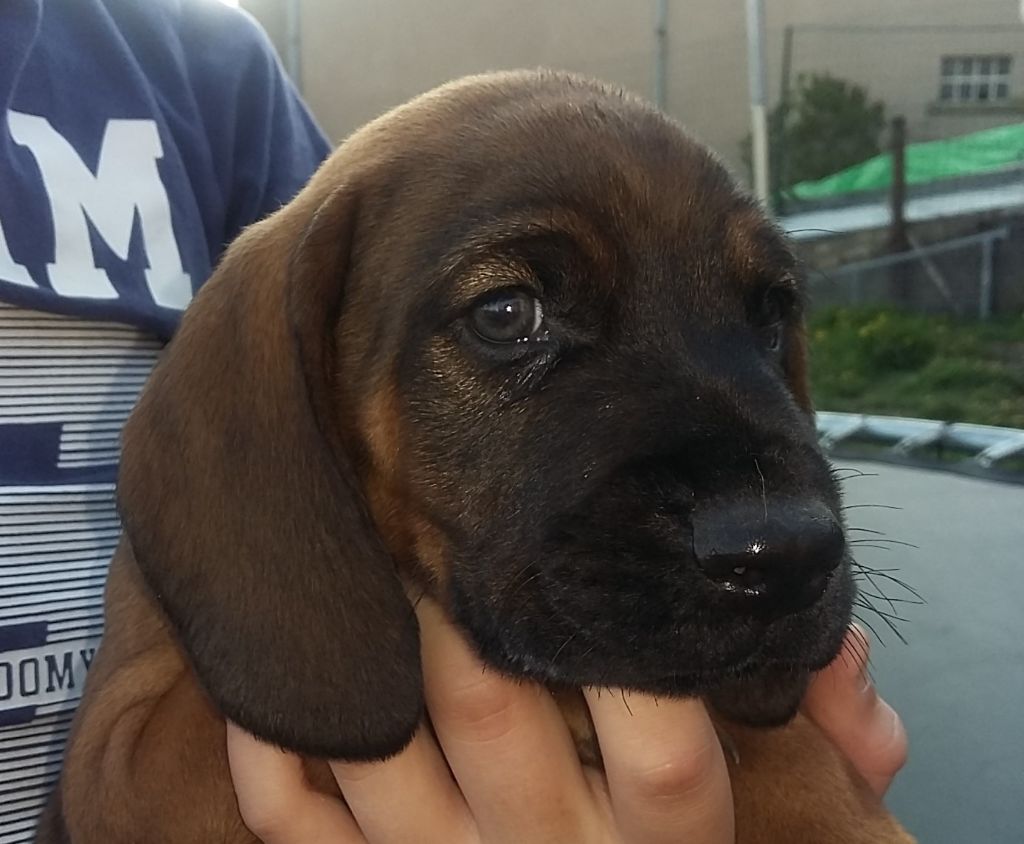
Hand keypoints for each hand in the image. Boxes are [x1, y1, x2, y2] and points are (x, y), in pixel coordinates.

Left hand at [228, 606, 903, 842]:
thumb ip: (826, 736)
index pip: (666, 756)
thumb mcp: (787, 817)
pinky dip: (273, 744)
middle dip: (463, 605)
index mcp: (657, 843)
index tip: (593, 555)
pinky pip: (294, 821)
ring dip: (365, 643)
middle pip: (491, 716)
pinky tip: (281, 669)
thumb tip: (839, 650)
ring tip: (364, 551)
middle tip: (442, 509)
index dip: (635, 654)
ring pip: (378, 754)